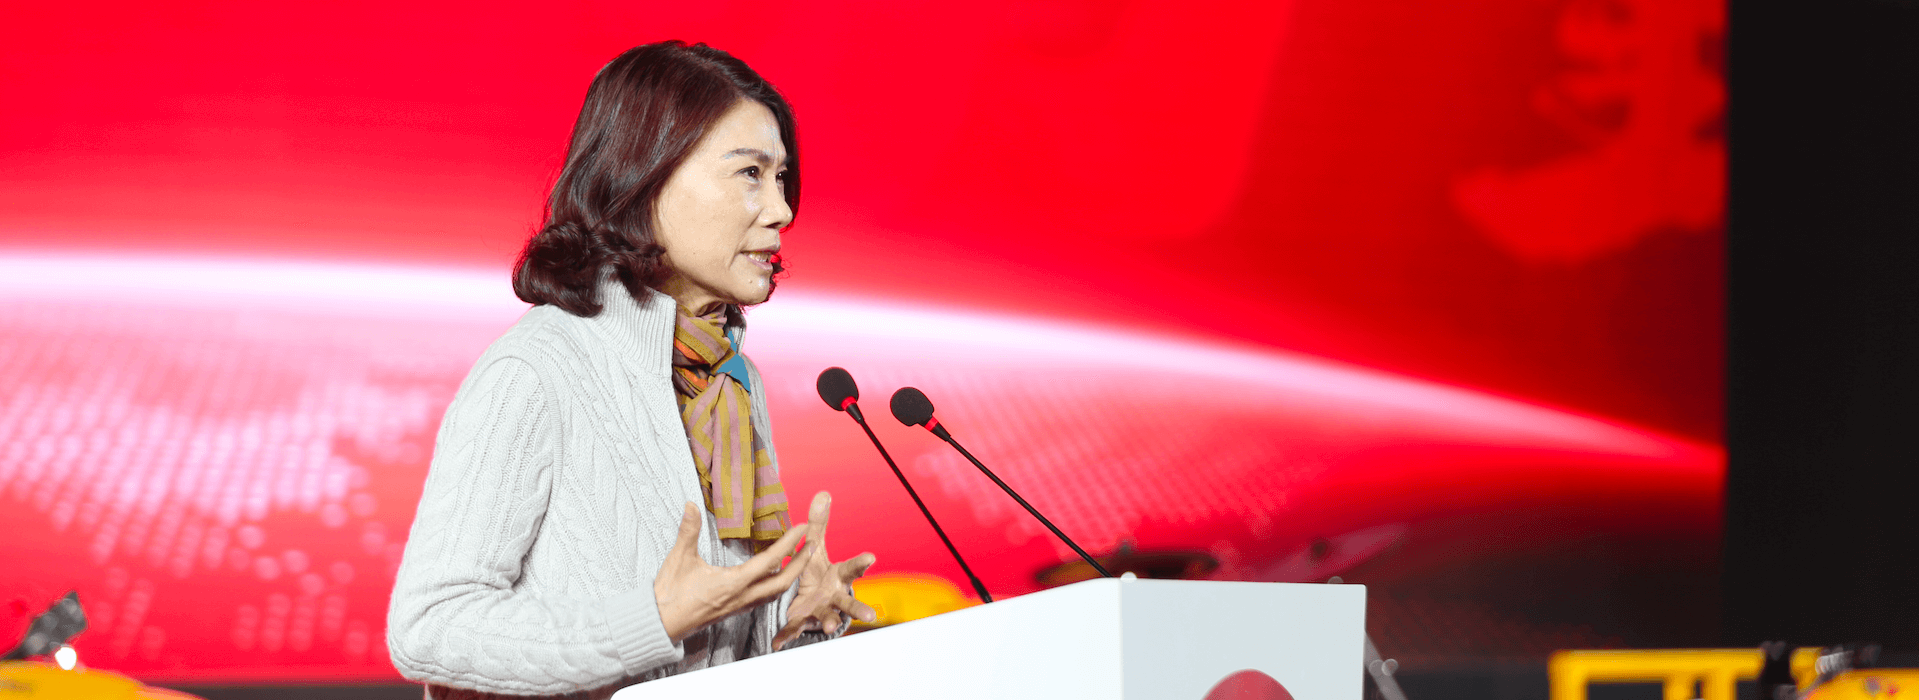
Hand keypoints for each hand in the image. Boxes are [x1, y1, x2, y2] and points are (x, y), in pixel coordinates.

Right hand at [654, 502, 808, 641]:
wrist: (660, 624)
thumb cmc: (669, 593)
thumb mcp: (679, 558)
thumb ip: (688, 530)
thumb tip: (691, 505)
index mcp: (733, 583)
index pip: (770, 561)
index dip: (789, 544)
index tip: (802, 528)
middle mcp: (742, 597)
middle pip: (783, 581)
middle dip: (801, 563)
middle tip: (812, 543)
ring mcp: (740, 606)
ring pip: (776, 592)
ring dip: (792, 575)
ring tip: (800, 558)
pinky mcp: (735, 610)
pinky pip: (764, 598)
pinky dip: (777, 585)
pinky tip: (776, 577)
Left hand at [775, 491, 876, 648]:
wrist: (812, 601)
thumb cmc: (818, 572)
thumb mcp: (817, 548)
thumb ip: (818, 524)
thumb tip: (823, 493)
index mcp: (838, 576)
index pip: (852, 568)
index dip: (861, 563)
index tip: (871, 557)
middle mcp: (833, 596)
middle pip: (849, 602)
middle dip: (859, 608)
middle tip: (872, 615)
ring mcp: (820, 611)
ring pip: (829, 618)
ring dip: (831, 623)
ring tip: (830, 629)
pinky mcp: (802, 621)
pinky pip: (794, 630)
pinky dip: (786, 637)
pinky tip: (777, 644)